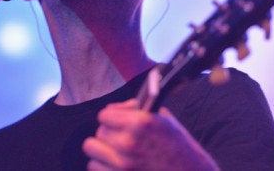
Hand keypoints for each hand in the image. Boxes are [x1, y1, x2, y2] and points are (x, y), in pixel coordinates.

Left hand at [82, 99, 218, 170]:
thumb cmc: (181, 149)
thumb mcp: (164, 120)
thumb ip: (135, 110)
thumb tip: (113, 109)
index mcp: (140, 122)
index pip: (104, 115)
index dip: (112, 118)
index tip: (118, 123)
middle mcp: (128, 143)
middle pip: (98, 133)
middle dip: (109, 135)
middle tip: (122, 140)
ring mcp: (122, 165)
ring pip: (92, 151)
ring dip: (103, 152)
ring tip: (117, 154)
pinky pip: (94, 168)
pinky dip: (104, 168)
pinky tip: (117, 167)